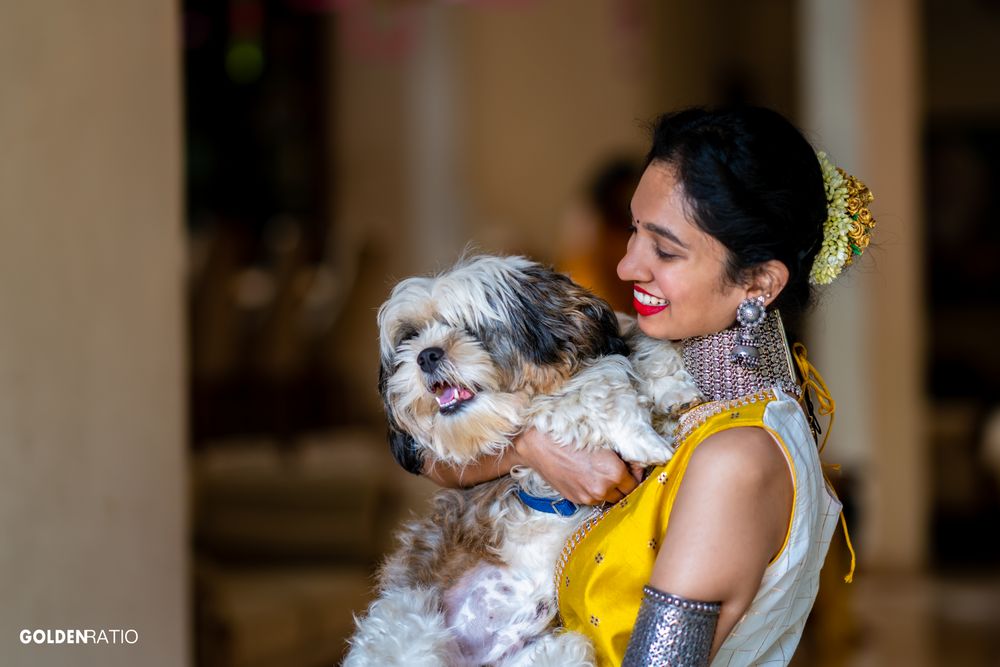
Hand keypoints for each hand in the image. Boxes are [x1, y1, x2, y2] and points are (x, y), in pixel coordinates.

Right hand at [513, 428, 640, 504]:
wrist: (540, 445)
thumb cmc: (571, 436)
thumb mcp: (602, 441)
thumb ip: (622, 457)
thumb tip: (634, 465)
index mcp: (614, 472)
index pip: (635, 483)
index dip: (635, 475)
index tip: (631, 467)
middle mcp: (603, 489)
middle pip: (624, 495)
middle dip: (624, 485)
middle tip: (619, 471)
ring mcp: (588, 497)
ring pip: (608, 498)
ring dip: (609, 489)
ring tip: (600, 474)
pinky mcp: (576, 500)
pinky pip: (592, 499)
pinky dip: (594, 491)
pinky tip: (586, 476)